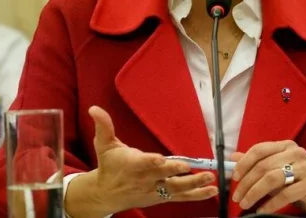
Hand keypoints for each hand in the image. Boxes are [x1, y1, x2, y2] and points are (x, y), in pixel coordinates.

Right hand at [65, 106, 217, 216]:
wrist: (105, 194)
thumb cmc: (108, 166)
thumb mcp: (104, 144)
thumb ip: (103, 125)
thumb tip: (94, 108)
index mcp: (133, 164)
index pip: (144, 163)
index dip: (152, 163)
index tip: (161, 160)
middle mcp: (145, 179)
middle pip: (163, 177)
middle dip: (178, 173)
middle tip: (194, 169)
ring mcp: (155, 190)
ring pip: (176, 189)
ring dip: (195, 185)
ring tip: (211, 180)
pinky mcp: (161, 197)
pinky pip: (181, 197)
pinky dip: (197, 195)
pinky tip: (211, 190)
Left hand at [230, 140, 305, 215]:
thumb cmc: (299, 180)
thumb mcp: (278, 169)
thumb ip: (258, 163)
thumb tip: (233, 158)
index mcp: (286, 146)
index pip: (259, 150)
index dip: (244, 163)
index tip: (234, 177)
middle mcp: (296, 153)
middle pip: (263, 166)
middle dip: (246, 183)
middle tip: (237, 196)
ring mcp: (305, 167)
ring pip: (272, 178)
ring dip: (254, 192)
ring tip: (245, 203)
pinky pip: (285, 194)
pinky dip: (270, 204)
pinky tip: (261, 210)